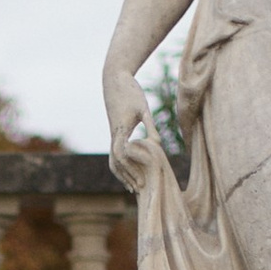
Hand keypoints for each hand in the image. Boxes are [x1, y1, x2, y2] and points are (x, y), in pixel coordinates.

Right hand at [102, 64, 154, 195]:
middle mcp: (114, 135)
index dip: (131, 170)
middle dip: (126, 177)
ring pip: (113, 159)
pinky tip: (132, 169)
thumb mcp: (144, 109)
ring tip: (132, 186)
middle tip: (139, 189)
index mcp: (120, 131)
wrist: (115, 80)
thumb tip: (157, 145)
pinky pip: (115, 152)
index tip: (141, 180)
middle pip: (115, 163)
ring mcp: (113, 134)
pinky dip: (122, 163)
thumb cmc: (131, 92)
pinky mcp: (114, 131)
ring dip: (122, 174)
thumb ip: (150, 126)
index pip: (121, 156)